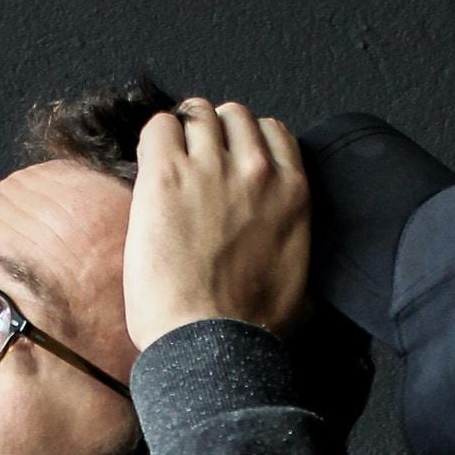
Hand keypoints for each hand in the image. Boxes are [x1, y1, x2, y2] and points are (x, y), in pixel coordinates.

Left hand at [123, 99, 310, 353]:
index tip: (231, 159)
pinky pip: (159, 126)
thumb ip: (297, 240)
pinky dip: (155, 138)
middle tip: (196, 161)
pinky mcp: (167, 175)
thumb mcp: (303, 279)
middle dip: (215, 132)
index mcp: (293, 191)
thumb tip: (290, 243)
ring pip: (198, 113)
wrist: (211, 341)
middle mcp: (256, 169)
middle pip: (234, 116)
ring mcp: (211, 168)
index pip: (273, 131)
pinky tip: (151, 165)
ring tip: (171, 163)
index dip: (247, 141)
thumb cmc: (253, 325)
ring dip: (183, 132)